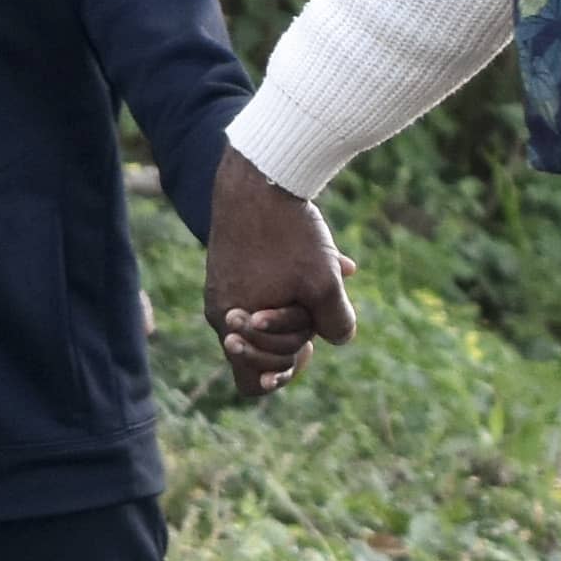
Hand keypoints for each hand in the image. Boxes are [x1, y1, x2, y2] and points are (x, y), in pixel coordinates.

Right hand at [204, 174, 356, 396]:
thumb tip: (337, 340)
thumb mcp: (323, 282)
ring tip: (330, 273)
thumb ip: (335, 322)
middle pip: (263, 349)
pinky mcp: (234, 261)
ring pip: (272, 312)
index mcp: (233, 325)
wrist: (258, 177)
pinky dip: (301, 280)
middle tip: (316, 307)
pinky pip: (271, 285)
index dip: (283, 376)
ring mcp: (225, 285)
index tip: (308, 348)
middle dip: (297, 334)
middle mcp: (222, 310)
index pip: (250, 383)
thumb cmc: (288, 234)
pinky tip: (337, 260)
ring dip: (304, 303)